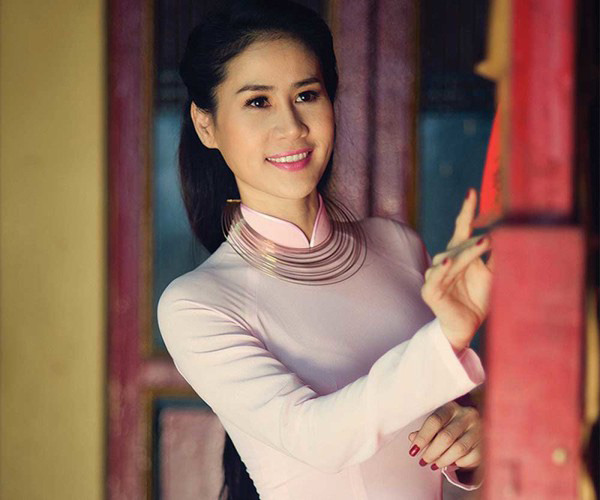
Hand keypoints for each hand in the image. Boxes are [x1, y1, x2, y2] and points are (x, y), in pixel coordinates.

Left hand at [407, 400, 481, 472]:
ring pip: (458, 449)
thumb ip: (426, 430)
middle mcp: (466, 416)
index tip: (413, 450)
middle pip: (446, 437)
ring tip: (434, 465)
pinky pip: (470, 458)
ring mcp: (478, 429)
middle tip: (423, 461)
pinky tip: (451, 463)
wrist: (482, 422)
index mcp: (451, 407)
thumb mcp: (440, 422)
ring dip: (443, 460)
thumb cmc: (453, 423)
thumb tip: (412, 438)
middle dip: (432, 452)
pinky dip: (458, 463)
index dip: (422, 437)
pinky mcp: (486, 443)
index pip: (435, 421)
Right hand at [421, 188, 494, 350]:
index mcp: (457, 254)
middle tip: (493, 234)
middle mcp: (444, 261)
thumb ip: (496, 257)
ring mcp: (434, 276)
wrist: (465, 326)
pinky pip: (435, 279)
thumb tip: (510, 234)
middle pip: (458, 245)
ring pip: (450, 259)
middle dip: (474, 240)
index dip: (466, 211)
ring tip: (484, 243)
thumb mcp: (491, 275)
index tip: (472, 192)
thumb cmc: (476, 298)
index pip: (461, 229)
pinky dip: (440, 271)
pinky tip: (447, 263)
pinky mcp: (430, 292)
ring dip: (466, 252)